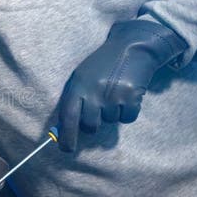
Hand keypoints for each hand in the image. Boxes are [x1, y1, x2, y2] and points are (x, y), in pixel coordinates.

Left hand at [58, 19, 186, 151]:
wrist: (131, 47)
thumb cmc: (102, 65)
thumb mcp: (82, 76)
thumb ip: (74, 100)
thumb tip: (64, 130)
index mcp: (78, 85)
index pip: (69, 118)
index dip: (66, 137)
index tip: (67, 149)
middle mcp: (94, 91)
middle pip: (90, 126)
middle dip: (93, 125)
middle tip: (99, 111)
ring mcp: (113, 95)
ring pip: (111, 121)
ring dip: (113, 113)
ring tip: (114, 93)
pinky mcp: (132, 97)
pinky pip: (128, 118)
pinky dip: (128, 111)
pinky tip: (127, 95)